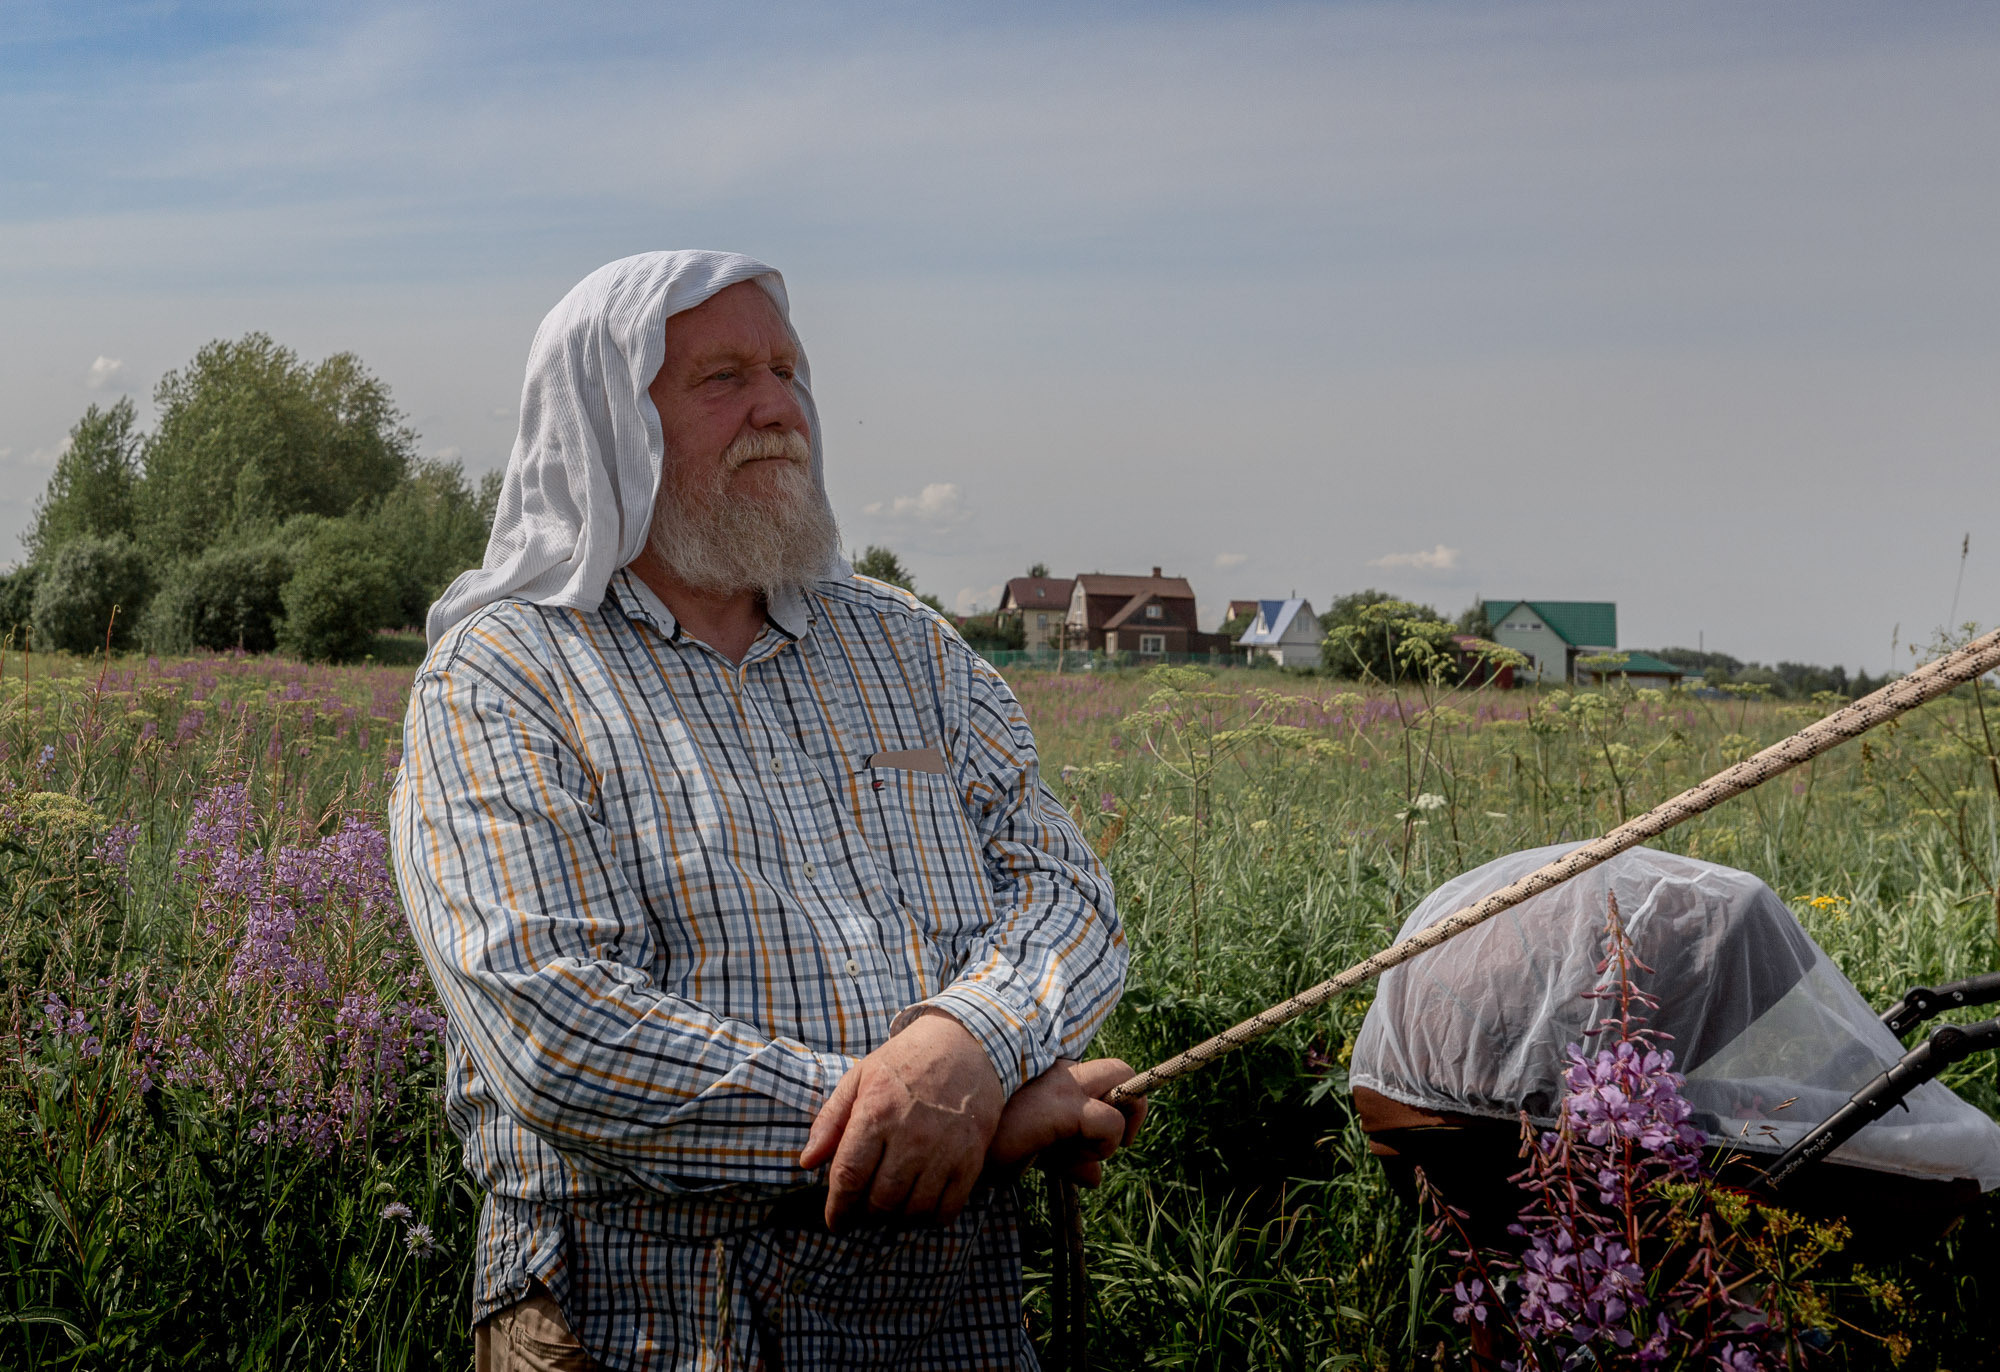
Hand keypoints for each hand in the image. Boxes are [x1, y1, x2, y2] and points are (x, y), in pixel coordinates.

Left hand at [798, 1010, 1003, 1231]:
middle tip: (863, 1213)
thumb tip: (807, 1162)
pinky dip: (931, 1219)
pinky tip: (920, 1209)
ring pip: (913, 1210)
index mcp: (877, 1113)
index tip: (835, 1221)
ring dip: (896, 1221)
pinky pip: (948, 1208)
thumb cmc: (905, 1061)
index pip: (849, 1177)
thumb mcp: (860, 1077)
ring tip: (889, 1212)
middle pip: (881, 1200)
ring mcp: (944, 1149)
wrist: (966, 1044)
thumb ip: (830, 1120)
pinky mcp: (971, 1158)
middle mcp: (911, 1136)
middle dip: (866, 1215)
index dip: (838, 1208)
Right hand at [986, 1058, 1146, 1187]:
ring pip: (1126, 1084)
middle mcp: (1059, 1070)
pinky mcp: (1063, 1106)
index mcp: (1048, 1074)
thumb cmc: (984, 1146)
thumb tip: (1095, 1178)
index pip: (1097, 1080)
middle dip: (1131, 1108)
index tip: (1084, 1147)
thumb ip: (1065, 1157)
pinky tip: (1068, 1160)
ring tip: (1078, 1154)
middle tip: (1107, 1142)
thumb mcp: (1032, 1151)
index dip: (1105, 1112)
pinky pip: (1111, 1123)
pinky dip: (1104, 1147)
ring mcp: (1063, 1084)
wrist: (953, 1147)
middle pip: (1121, 1071)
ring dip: (1115, 1131)